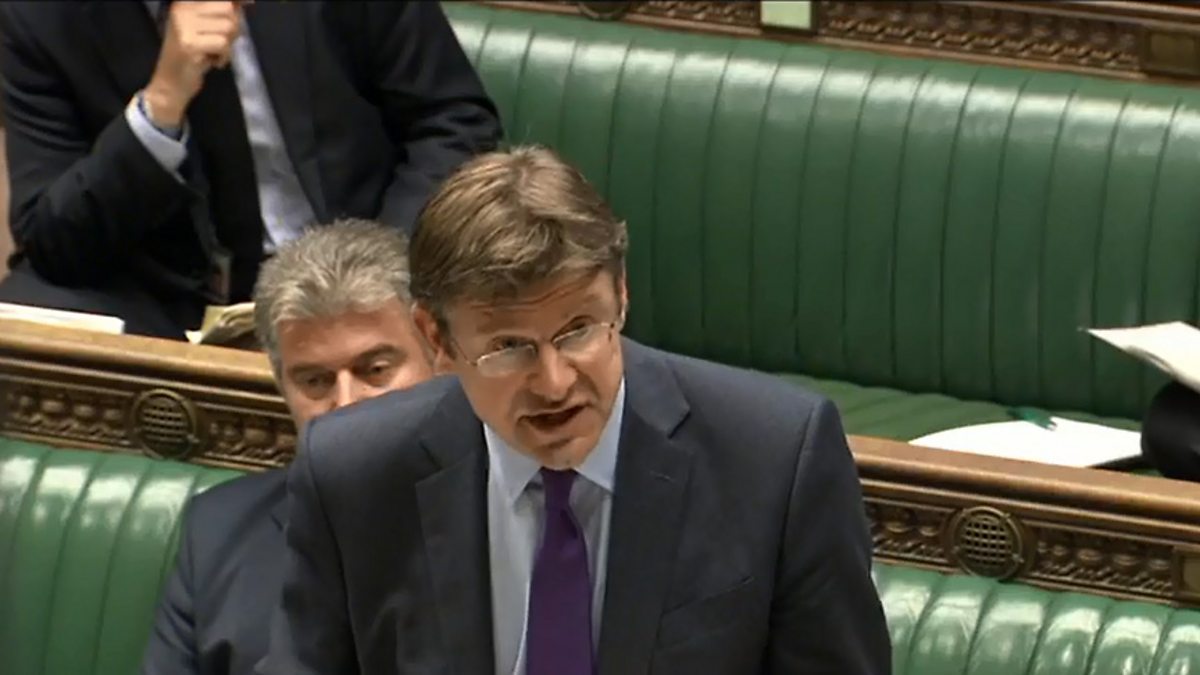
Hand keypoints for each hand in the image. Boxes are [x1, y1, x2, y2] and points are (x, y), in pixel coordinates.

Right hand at [144, 1, 243, 126]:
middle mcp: (182, 9)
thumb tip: (248, 0)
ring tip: (214, 53)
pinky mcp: (189, 43)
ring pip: (228, 27)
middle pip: (227, 8)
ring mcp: (183, 25)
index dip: (236, 2)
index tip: (250, 3)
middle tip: (222, 44)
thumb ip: (224, 14)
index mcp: (185, 3)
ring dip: (228, 45)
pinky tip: (212, 62)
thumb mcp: (207, 30)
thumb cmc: (193, 57)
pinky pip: (223, 43)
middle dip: (233, 28)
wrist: (171, 84)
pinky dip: (224, 56)